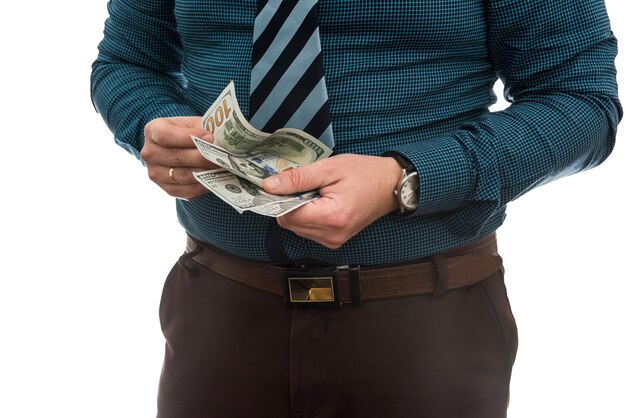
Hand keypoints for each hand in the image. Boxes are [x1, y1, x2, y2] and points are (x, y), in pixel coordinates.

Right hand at [141, 116, 217, 199]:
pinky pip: (186, 191)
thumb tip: (218, 142)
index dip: (188, 137)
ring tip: (221, 168)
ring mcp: (155, 173)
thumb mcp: (192, 124)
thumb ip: (202, 130)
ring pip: (182, 176)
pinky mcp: (167, 189)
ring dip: (204, 173)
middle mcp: (149, 153)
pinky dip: (203, 186)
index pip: (166, 136)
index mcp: (152, 131)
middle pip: (176, 158)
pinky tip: (215, 180)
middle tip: (221, 156)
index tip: (209, 137)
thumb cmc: (189, 133)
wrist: (180, 148)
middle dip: (202, 158)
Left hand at [262, 154, 403, 248]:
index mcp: (332, 217)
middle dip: (289, 203)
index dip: (279, 198)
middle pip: (290, 223)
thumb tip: (268, 186)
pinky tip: (320, 201)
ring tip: (316, 192)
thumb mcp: (329, 168)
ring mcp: (333, 241)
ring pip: (296, 228)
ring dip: (298, 209)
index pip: (287, 215)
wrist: (390, 185)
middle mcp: (331, 235)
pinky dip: (307, 215)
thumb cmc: (364, 173)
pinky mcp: (333, 241)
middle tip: (303, 184)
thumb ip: (297, 178)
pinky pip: (308, 230)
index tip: (281, 183)